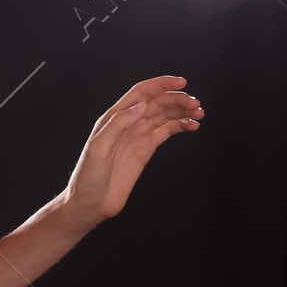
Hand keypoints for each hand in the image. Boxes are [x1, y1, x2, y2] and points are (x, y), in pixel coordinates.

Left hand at [64, 75, 202, 225]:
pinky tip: (191, 125)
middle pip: (157, 103)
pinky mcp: (145, 150)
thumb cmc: (88, 177)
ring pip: (165, 116)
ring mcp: (138, 136)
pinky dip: (180, 126)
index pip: (141, 93)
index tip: (181, 83)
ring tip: (199, 113)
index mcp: (114, 118)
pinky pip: (166, 132)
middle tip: (196, 104)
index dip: (161, 85)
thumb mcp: (98, 149)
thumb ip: (118, 124)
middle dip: (178, 100)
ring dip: (182, 112)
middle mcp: (128, 123)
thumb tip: (141, 106)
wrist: (90, 203)